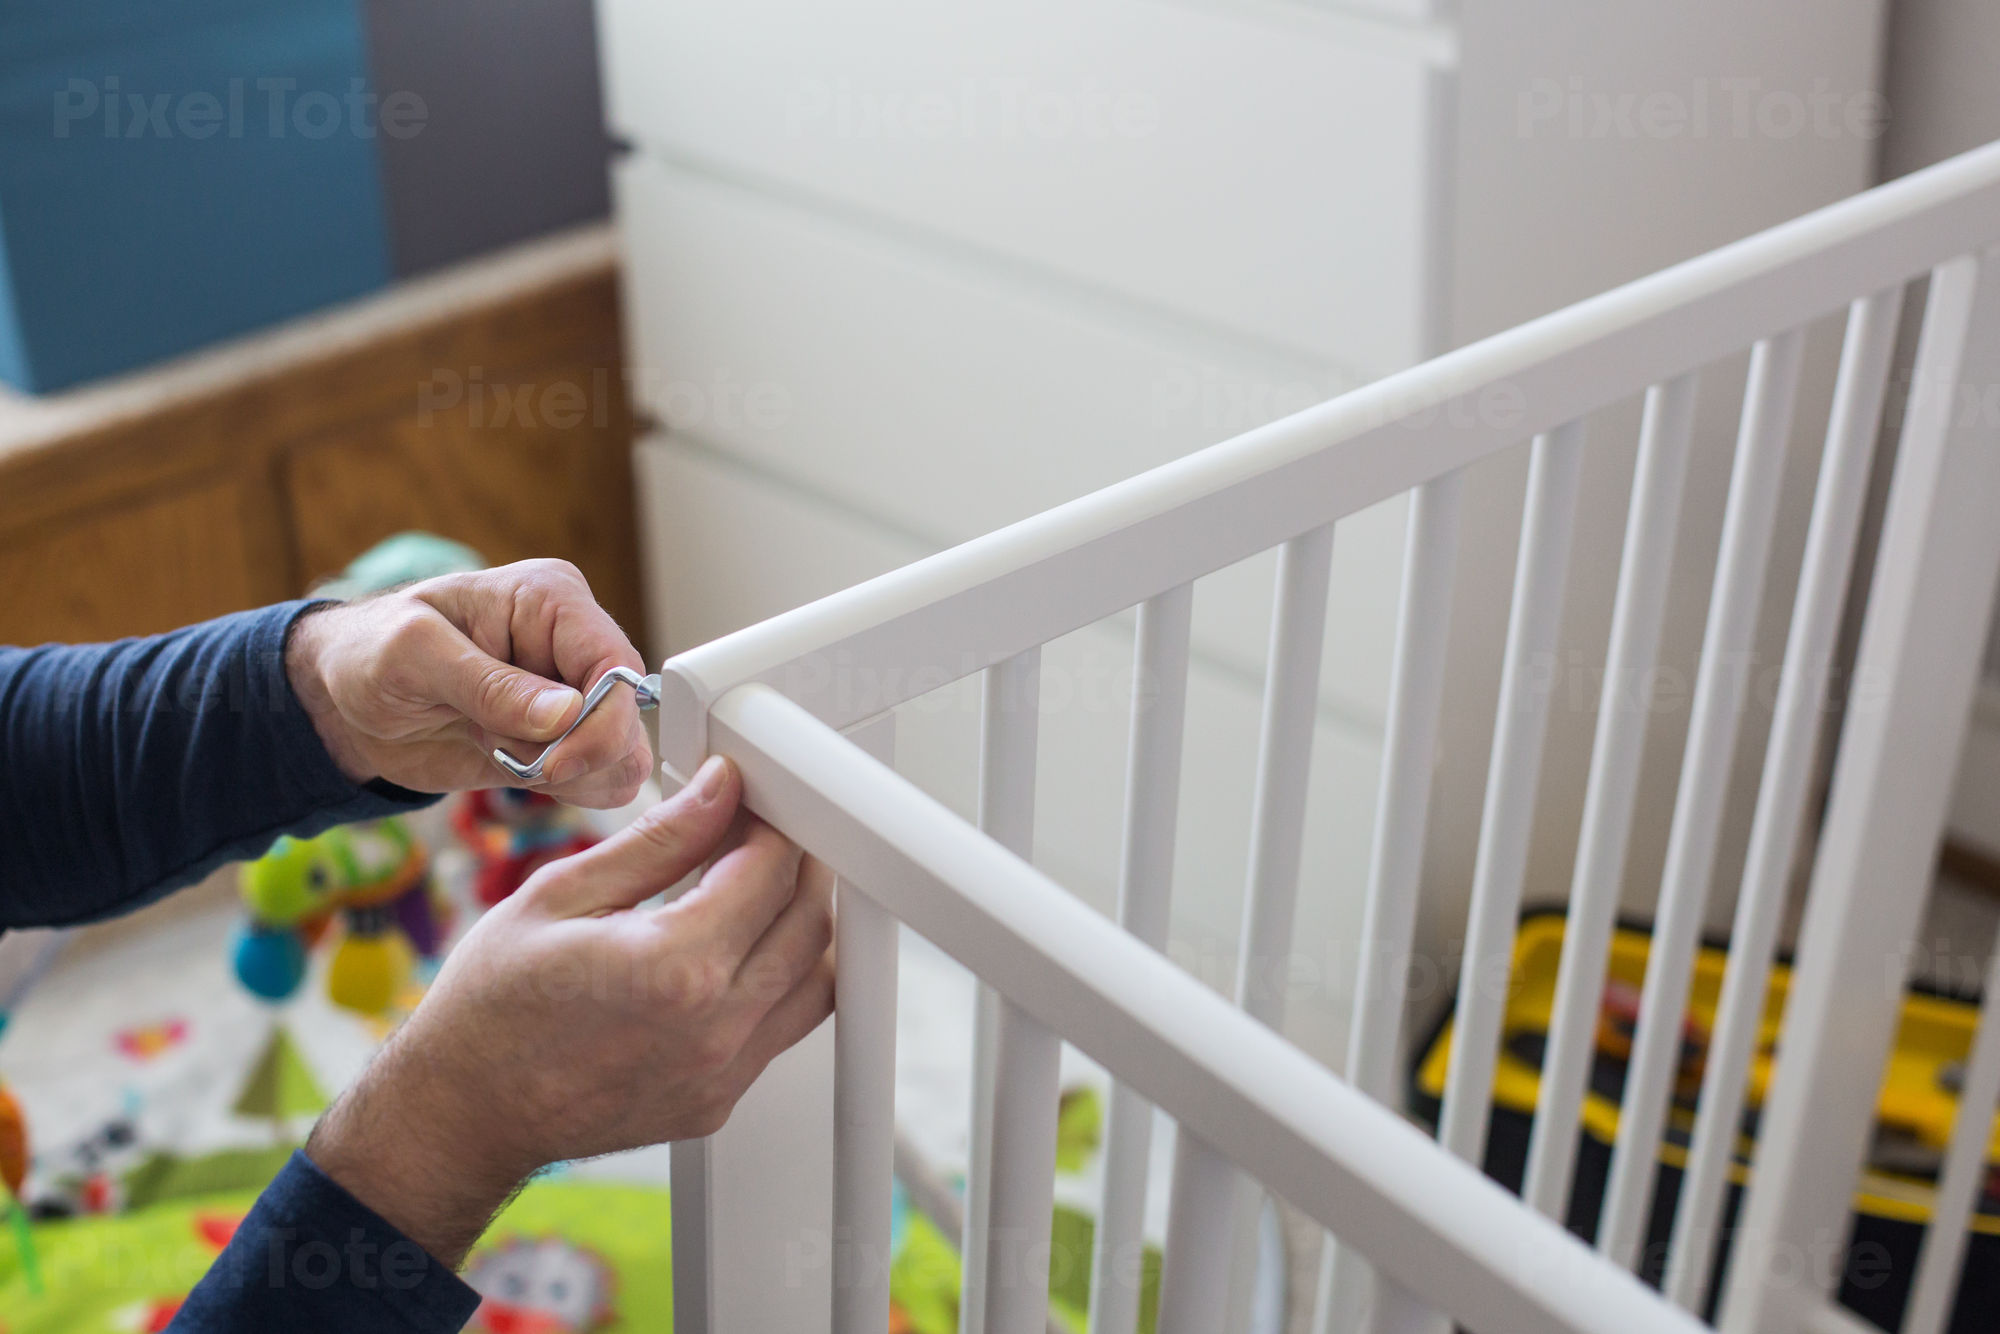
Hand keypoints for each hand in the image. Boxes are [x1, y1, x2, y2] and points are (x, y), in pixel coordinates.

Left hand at [285, 559, 651, 806]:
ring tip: (499, 751)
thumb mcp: (412, 654)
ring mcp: (573, 697)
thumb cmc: (370, 651)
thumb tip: (566, 712)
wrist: (343, 701)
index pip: (614, 661)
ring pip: (623, 754)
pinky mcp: (564, 741)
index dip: (601, 719)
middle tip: (504, 752)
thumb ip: (489, 684)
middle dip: (574, 752)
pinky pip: (601, 779)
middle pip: (626, 715)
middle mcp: (572, 646)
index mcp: (550, 600)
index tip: (556, 764)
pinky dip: (568, 791)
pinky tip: (516, 769)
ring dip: (569, 775)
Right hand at [307, 756, 834, 1265]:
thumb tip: (719, 792)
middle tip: (759, 838)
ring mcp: (722, 1073)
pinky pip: (785, 1028)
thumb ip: (658, 841)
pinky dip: (782, 981)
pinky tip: (737, 955)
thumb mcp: (560, 895)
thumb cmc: (488, 1009)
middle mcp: (714, 1026)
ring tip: (755, 893)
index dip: (771, 823)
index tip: (749, 806)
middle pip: (810, 921)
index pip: (772, 870)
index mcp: (674, 965)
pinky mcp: (719, 1101)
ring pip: (816, 980)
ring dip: (802, 925)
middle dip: (798, 865)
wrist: (460, 1114)